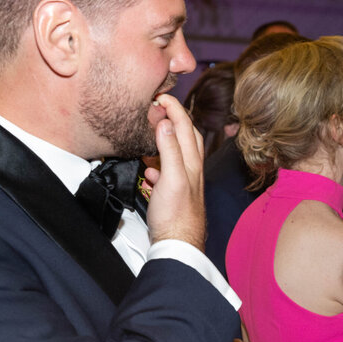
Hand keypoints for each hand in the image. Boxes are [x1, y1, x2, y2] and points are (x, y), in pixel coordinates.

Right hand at [143, 95, 205, 249]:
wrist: (178, 246)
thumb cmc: (176, 216)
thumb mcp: (172, 178)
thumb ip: (169, 150)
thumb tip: (165, 123)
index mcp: (192, 162)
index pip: (185, 126)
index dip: (174, 108)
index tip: (161, 96)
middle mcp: (192, 170)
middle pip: (187, 136)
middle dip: (175, 119)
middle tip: (160, 108)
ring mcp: (185, 183)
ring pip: (178, 154)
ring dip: (166, 139)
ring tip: (153, 132)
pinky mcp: (176, 195)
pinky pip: (168, 173)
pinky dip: (159, 165)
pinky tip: (150, 170)